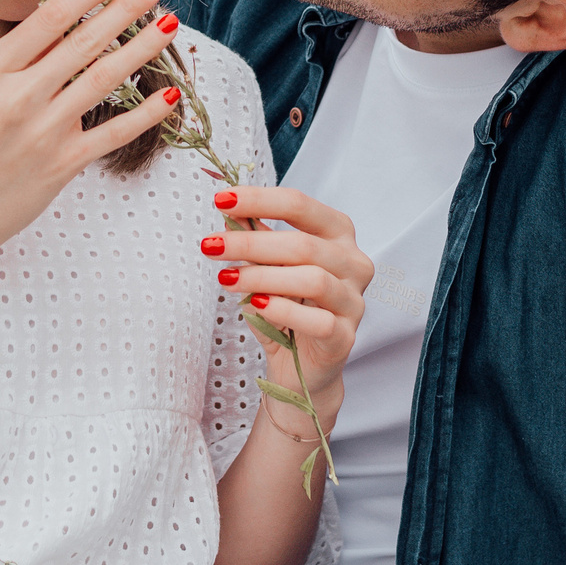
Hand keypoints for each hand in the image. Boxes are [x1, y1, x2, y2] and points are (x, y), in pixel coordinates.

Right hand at [0, 0, 181, 266]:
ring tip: (169, 25)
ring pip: (103, 80)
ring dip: (141, 49)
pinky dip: (144, 115)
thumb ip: (17, 61)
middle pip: (82, 42)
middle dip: (124, 9)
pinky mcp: (62, 165)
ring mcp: (42, 132)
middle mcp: (17, 96)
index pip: (49, 18)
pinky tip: (168, 95)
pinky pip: (113, 132)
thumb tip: (70, 23)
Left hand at [205, 187, 369, 416]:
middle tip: (212, 247)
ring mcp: (353, 301)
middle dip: (251, 243)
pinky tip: (255, 305)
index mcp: (337, 234)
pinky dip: (282, 310)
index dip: (260, 200)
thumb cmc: (286, 306)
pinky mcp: (345, 336)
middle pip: (303, 244)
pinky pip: (318, 321)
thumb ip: (254, 236)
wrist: (301, 364)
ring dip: (262, 277)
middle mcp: (353, 262)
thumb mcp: (266, 266)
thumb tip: (228, 209)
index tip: (221, 200)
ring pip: (313, 280)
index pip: (300, 205)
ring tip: (225, 279)